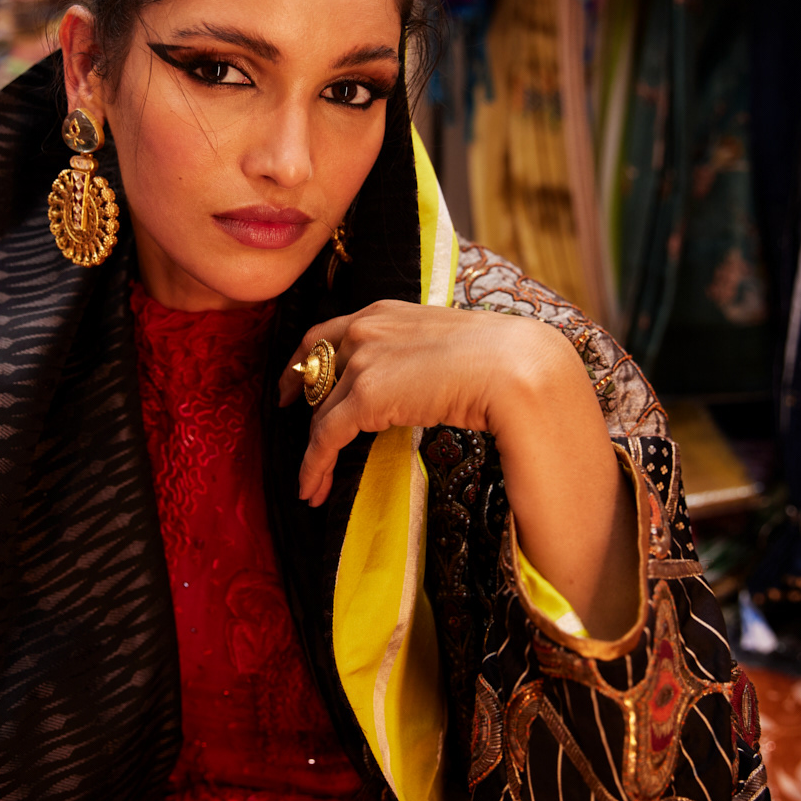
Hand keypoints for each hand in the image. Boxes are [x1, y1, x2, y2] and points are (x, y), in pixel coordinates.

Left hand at [279, 300, 639, 639]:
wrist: (518, 368)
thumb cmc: (503, 360)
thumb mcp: (450, 345)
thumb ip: (421, 354)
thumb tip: (423, 378)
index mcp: (386, 310)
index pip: (328, 331)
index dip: (304, 358)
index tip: (292, 381)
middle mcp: (366, 327)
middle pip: (313, 366)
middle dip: (295, 394)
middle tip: (283, 416)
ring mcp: (364, 360)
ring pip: (318, 410)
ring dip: (311, 450)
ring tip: (310, 484)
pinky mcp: (365, 396)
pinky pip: (325, 437)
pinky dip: (314, 466)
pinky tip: (313, 489)